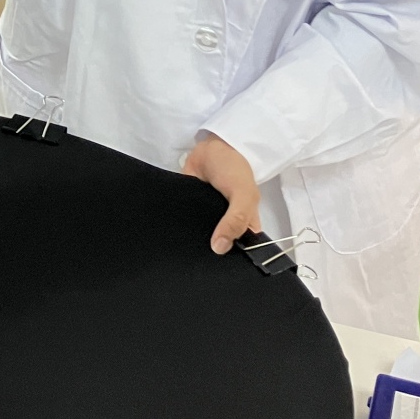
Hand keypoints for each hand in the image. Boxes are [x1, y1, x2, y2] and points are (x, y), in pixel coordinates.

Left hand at [181, 133, 260, 254]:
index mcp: (246, 225)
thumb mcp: (243, 194)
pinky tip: (173, 238)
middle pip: (220, 247)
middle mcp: (228, 225)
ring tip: (183, 255)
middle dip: (211, 255)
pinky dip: (181, 228)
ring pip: (201, 238)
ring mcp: (208, 219)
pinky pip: (186, 225)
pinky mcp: (191, 211)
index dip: (235, 262)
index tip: (223, 272)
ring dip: (194, 242)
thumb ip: (236, 220)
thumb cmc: (234, 168)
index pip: (244, 252)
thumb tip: (220, 247)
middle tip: (199, 265)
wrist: (211, 147)